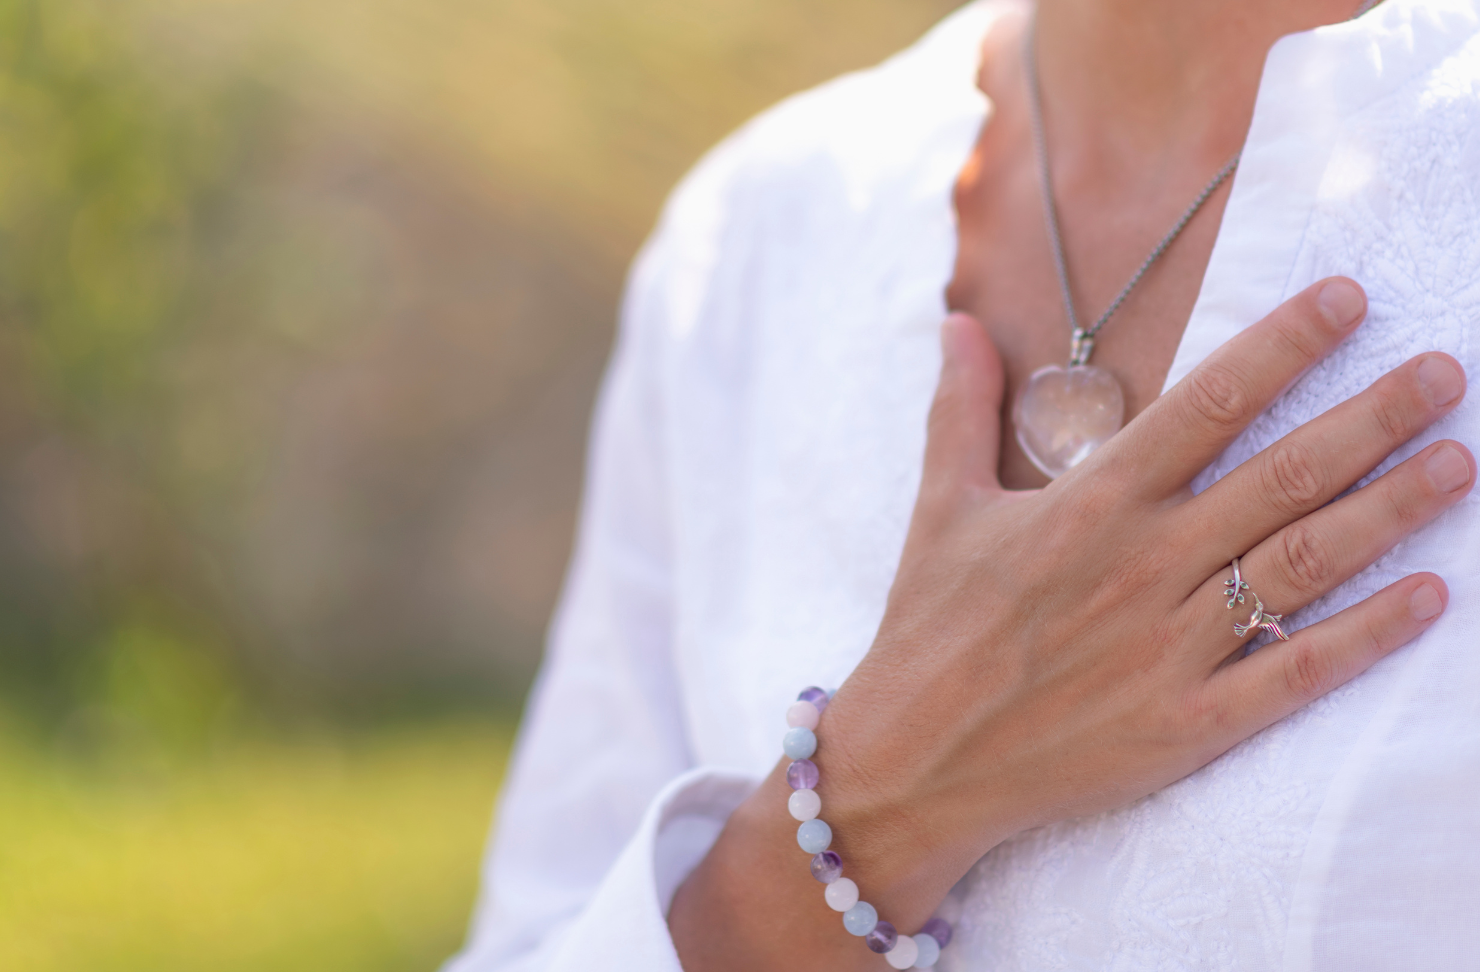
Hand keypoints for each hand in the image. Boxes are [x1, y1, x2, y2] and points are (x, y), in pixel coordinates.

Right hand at [822, 276, 1470, 910]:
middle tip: (1446, 372)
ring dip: (1391, 510)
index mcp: (1087, 504)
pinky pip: (1292, 672)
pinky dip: (1365, 636)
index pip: (1207, 403)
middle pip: (1282, 475)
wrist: (914, 761)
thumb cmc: (927, 628)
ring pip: (1303, 565)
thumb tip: (956, 323)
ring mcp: (1168, 647)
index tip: (1349, 298)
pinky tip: (1430, 597)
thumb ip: (960, 409)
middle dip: (1374, 416)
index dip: (1284, 344)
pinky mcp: (1184, 725)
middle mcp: (1140, 565)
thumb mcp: (937, 507)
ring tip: (1460, 462)